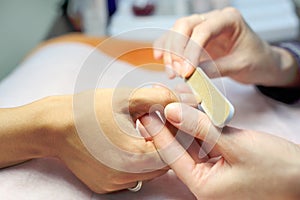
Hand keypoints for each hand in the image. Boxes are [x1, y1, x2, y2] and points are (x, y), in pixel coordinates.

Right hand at [0, 88, 177, 193]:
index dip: (176, 134)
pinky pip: (131, 176)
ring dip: (151, 154)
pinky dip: (136, 163)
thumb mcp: (127, 97)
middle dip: (164, 143)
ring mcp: (114, 184)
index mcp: (134, 157)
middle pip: (163, 164)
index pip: (174, 151)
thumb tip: (185, 102)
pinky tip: (126, 145)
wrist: (54, 125)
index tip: (171, 120)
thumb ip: (161, 98)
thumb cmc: (89, 109)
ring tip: (140, 132)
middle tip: (156, 124)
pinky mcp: (105, 186)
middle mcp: (125, 177)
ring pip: (148, 172)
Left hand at [139, 103, 299, 198]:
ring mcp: (214, 173)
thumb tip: (172, 111)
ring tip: (164, 105)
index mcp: (204, 187)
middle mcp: (205, 182)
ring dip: (180, 126)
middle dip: (165, 127)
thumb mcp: (235, 145)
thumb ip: (201, 128)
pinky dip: (196, 129)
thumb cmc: (277, 168)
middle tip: (151, 106)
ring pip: (191, 145)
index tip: (143, 114)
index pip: (171, 156)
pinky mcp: (224, 163)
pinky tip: (186, 114)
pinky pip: (204, 145)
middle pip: (178, 150)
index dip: (156, 133)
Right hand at [154, 7, 298, 86]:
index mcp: (229, 19)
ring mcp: (201, 27)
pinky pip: (175, 40)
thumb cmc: (256, 60)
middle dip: (176, 49)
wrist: (260, 63)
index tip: (186, 71)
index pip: (203, 30)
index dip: (191, 50)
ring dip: (169, 52)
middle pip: (184, 25)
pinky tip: (160, 58)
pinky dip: (166, 48)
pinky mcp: (194, 39)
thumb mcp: (240, 66)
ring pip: (176, 32)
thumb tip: (192, 75)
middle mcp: (212, 19)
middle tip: (176, 71)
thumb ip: (216, 69)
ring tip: (171, 72)